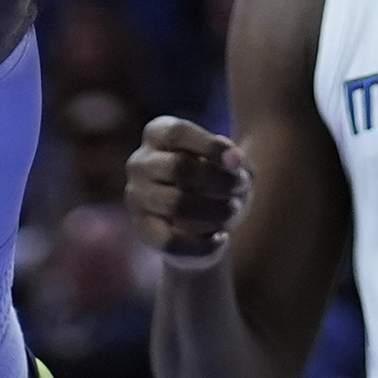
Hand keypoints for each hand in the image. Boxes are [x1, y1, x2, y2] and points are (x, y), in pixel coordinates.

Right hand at [127, 115, 253, 265]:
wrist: (203, 221)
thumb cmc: (217, 180)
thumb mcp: (229, 164)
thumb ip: (232, 158)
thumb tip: (234, 160)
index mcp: (157, 133)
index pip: (178, 133)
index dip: (210, 146)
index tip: (237, 161)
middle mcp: (140, 162)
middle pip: (178, 168)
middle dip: (217, 179)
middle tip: (241, 186)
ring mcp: (136, 196)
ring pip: (176, 205)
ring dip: (213, 209)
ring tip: (233, 209)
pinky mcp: (142, 229)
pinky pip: (170, 242)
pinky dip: (202, 244)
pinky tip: (222, 238)